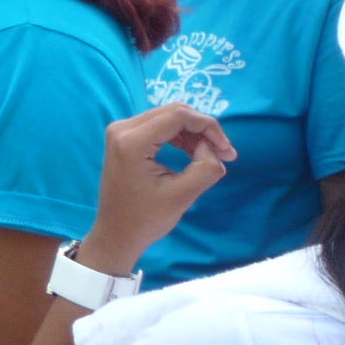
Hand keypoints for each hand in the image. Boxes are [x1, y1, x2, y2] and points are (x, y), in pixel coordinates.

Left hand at [82, 103, 234, 272]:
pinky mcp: (124, 138)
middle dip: (203, 129)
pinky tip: (194, 153)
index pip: (178, 116)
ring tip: (211, 156)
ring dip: (193, 132)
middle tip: (224, 154)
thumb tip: (212, 147)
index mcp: (131, 141)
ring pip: (168, 117)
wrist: (116, 232)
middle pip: (173, 112)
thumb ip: (205, 168)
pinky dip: (180, 136)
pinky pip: (159, 126)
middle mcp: (122, 128)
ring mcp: (120, 131)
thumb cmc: (146, 219)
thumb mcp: (182, 196)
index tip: (228, 152)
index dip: (209, 127)